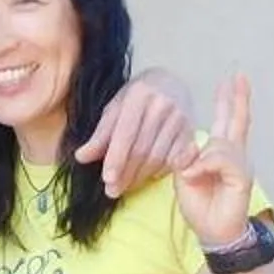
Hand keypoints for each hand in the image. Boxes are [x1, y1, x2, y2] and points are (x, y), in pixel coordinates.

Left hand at [75, 70, 199, 197]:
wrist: (171, 83)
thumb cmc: (137, 97)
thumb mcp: (115, 108)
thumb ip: (101, 134)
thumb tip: (81, 157)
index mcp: (138, 95)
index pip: (126, 133)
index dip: (116, 158)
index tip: (108, 179)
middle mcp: (162, 105)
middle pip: (142, 149)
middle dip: (126, 173)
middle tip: (112, 190)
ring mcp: (180, 118)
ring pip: (158, 157)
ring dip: (140, 176)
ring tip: (125, 186)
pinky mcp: (192, 131)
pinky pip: (174, 159)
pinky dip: (159, 172)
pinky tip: (146, 176)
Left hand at [174, 75, 256, 249]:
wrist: (213, 231)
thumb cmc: (200, 205)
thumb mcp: (185, 177)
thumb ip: (187, 157)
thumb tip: (192, 146)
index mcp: (219, 153)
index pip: (225, 122)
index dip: (228, 101)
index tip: (229, 81)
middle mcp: (234, 154)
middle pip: (237, 121)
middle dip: (237, 98)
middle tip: (238, 76)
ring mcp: (240, 165)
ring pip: (220, 144)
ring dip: (200, 158)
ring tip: (191, 175)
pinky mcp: (242, 177)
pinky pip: (221, 159)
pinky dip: (204, 166)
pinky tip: (195, 176)